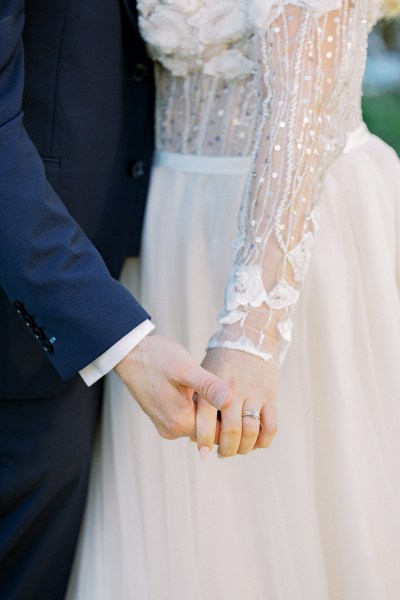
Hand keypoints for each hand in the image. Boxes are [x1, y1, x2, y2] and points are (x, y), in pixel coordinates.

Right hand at [114, 335, 230, 440]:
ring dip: (208, 409)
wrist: (130, 353)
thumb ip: (208, 386)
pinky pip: (188, 417)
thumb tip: (230, 401)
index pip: (218, 433)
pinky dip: (197, 406)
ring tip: (214, 387)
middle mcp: (172, 430)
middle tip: (228, 390)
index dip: (232, 419)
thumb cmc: (156, 357)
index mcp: (180, 422)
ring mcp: (166, 425)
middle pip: (209, 430)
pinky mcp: (164, 417)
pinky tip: (199, 388)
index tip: (240, 400)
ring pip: (199, 424)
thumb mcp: (185, 368)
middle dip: (220, 413)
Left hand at [195, 348, 278, 458]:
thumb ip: (198, 402)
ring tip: (237, 449)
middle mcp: (234, 389)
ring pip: (251, 431)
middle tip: (222, 453)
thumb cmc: (221, 362)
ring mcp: (254, 392)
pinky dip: (263, 441)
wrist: (250, 338)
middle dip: (226, 449)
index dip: (204, 440)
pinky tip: (255, 443)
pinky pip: (271, 426)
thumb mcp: (203, 375)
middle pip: (232, 431)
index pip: (206, 419)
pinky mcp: (271, 395)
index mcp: (213, 384)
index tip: (202, 454)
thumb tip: (190, 435)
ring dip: (244, 448)